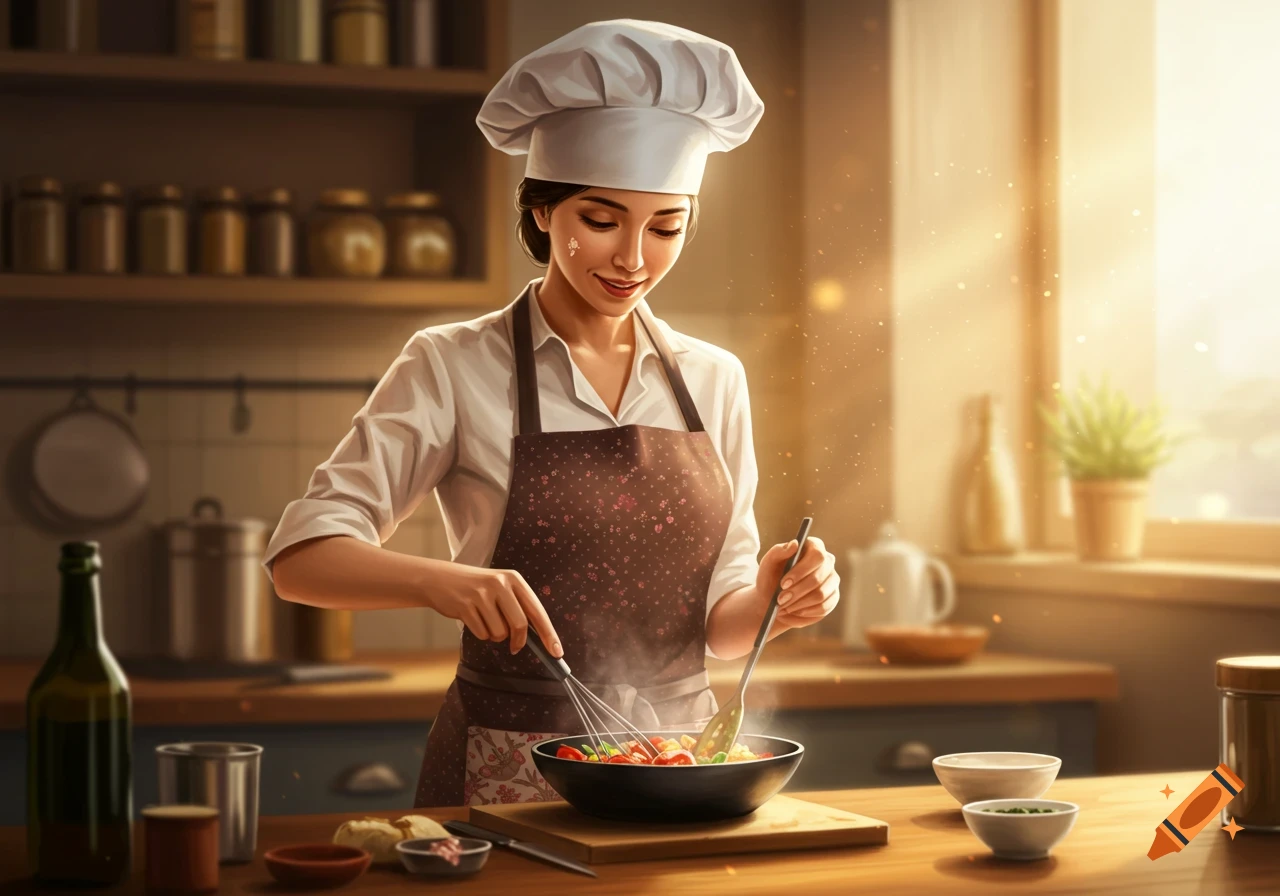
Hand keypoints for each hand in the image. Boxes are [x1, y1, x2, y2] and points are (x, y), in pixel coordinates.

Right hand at [429, 564, 562, 656]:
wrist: (439, 579)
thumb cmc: (476, 587)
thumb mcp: (500, 587)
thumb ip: (518, 606)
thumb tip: (538, 637)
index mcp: (514, 579)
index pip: (537, 610)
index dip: (549, 634)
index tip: (557, 652)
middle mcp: (500, 584)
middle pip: (520, 625)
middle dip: (518, 641)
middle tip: (515, 647)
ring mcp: (482, 594)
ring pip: (499, 633)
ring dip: (494, 635)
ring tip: (485, 621)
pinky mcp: (465, 606)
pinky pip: (482, 633)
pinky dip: (480, 633)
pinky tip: (472, 619)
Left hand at [755, 536, 839, 629]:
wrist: (772, 600)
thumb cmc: (770, 577)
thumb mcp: (768, 563)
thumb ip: (779, 551)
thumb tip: (795, 543)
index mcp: (814, 547)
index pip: (817, 554)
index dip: (801, 570)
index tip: (784, 583)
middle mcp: (827, 562)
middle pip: (818, 578)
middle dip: (797, 591)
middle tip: (780, 600)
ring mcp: (832, 581)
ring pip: (820, 595)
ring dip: (798, 604)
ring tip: (782, 607)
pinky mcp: (833, 598)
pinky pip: (823, 608)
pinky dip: (804, 612)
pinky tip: (792, 611)